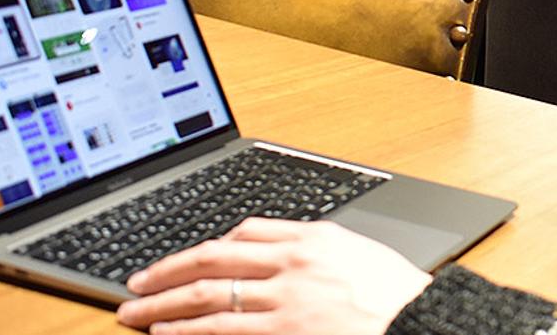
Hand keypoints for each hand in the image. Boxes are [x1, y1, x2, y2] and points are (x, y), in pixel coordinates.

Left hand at [117, 218, 431, 334]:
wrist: (423, 322)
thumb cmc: (399, 297)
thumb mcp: (359, 256)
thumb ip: (317, 251)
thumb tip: (276, 255)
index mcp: (313, 236)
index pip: (244, 233)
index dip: (205, 247)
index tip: (184, 259)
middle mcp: (293, 261)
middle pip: (212, 258)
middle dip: (166, 270)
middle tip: (134, 283)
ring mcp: (285, 298)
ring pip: (208, 294)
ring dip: (163, 302)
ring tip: (133, 311)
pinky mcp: (284, 331)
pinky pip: (221, 328)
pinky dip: (187, 329)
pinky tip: (165, 332)